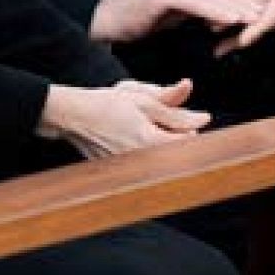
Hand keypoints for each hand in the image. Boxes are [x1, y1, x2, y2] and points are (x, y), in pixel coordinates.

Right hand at [37, 79, 209, 158]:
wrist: (71, 116)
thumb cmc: (105, 104)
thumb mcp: (143, 101)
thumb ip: (176, 112)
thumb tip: (204, 119)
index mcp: (152, 143)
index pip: (189, 142)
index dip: (187, 126)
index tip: (178, 115)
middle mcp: (143, 162)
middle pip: (174, 151)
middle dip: (172, 133)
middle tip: (151, 117)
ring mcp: (132, 169)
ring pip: (159, 156)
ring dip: (157, 140)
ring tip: (136, 125)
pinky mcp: (122, 172)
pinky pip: (144, 161)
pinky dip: (142, 148)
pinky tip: (126, 134)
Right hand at [90, 0, 264, 43]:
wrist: (109, 22)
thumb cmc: (142, 13)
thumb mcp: (175, 0)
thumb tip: (231, 4)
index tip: (257, 3)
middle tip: (263, 11)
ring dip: (234, 6)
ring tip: (253, 17)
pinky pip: (194, 2)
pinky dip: (215, 11)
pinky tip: (231, 19)